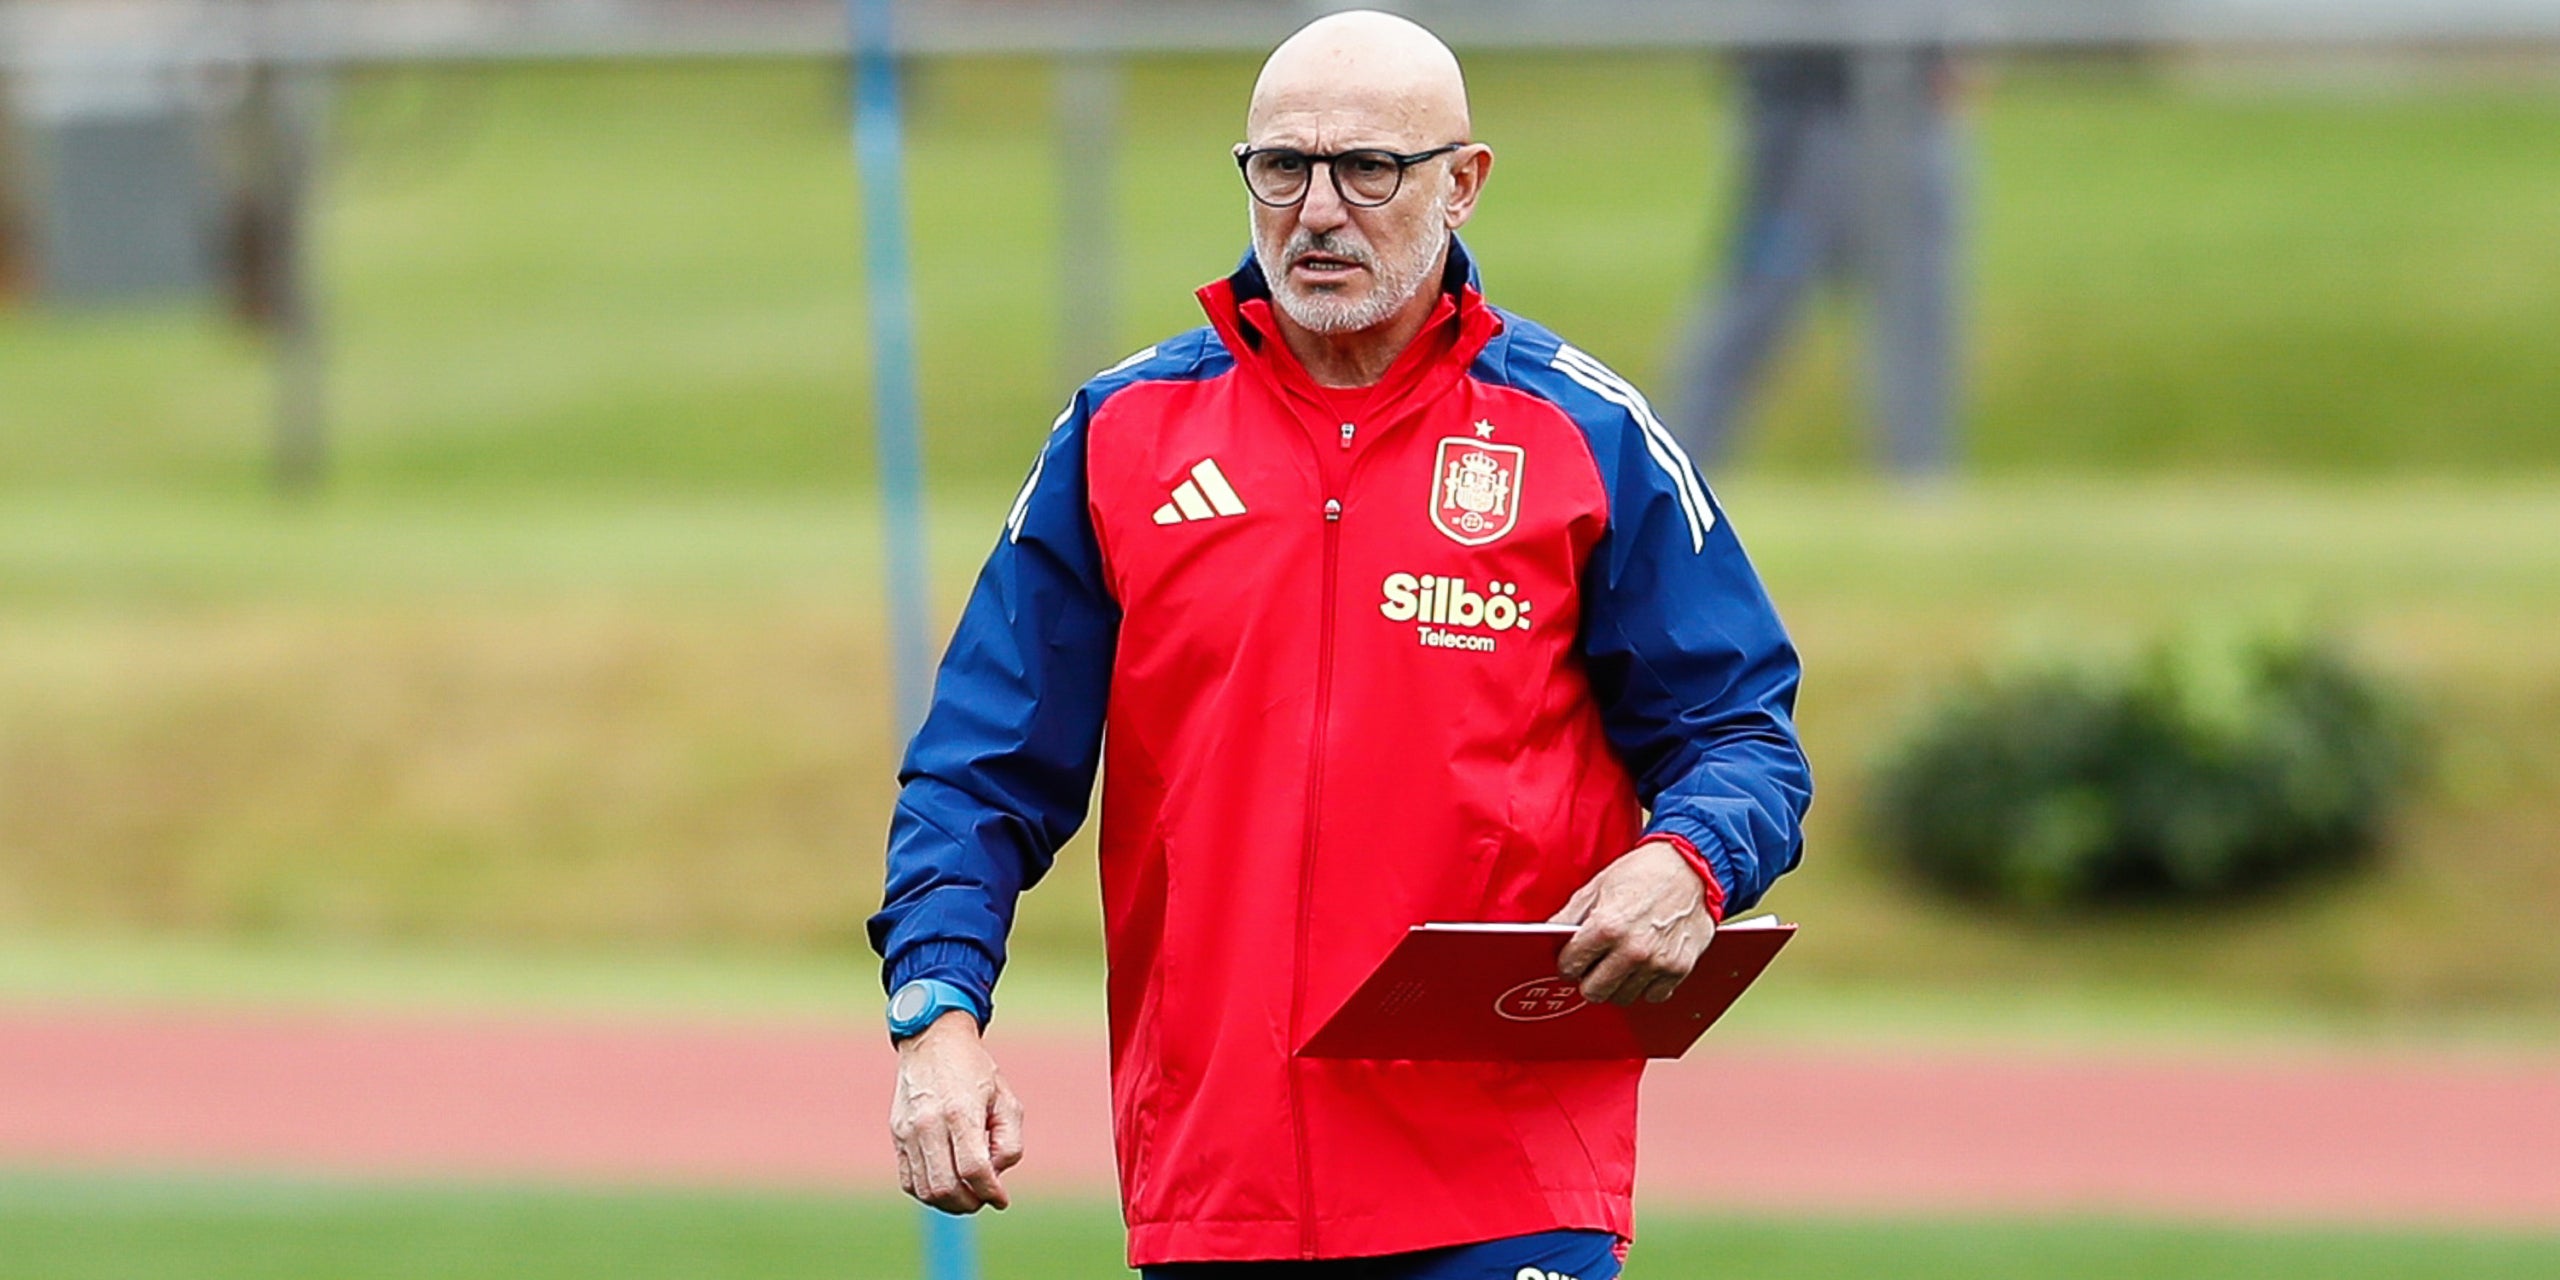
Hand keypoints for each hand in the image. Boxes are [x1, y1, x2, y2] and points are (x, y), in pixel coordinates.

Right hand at [889, 1011, 1023, 1212]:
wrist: (932, 1042)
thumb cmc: (975, 1070)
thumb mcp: (1006, 1099)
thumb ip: (1009, 1141)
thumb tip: (995, 1175)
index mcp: (960, 1112)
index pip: (973, 1169)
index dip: (990, 1191)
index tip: (1001, 1199)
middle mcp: (929, 1124)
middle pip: (946, 1187)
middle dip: (970, 1203)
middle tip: (984, 1198)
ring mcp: (908, 1131)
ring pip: (925, 1190)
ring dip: (949, 1203)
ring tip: (967, 1194)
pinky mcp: (897, 1135)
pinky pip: (908, 1180)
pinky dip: (928, 1193)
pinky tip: (947, 1183)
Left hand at [1546, 840, 1717, 1005]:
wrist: (1691, 867)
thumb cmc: (1643, 872)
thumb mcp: (1596, 887)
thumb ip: (1569, 916)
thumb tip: (1546, 936)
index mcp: (1606, 927)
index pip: (1570, 967)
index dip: (1568, 963)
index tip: (1572, 959)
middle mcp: (1632, 950)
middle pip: (1594, 991)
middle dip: (1589, 979)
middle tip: (1594, 965)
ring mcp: (1657, 963)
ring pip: (1622, 997)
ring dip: (1617, 984)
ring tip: (1620, 963)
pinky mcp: (1679, 969)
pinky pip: (1653, 996)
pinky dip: (1645, 986)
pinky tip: (1642, 968)